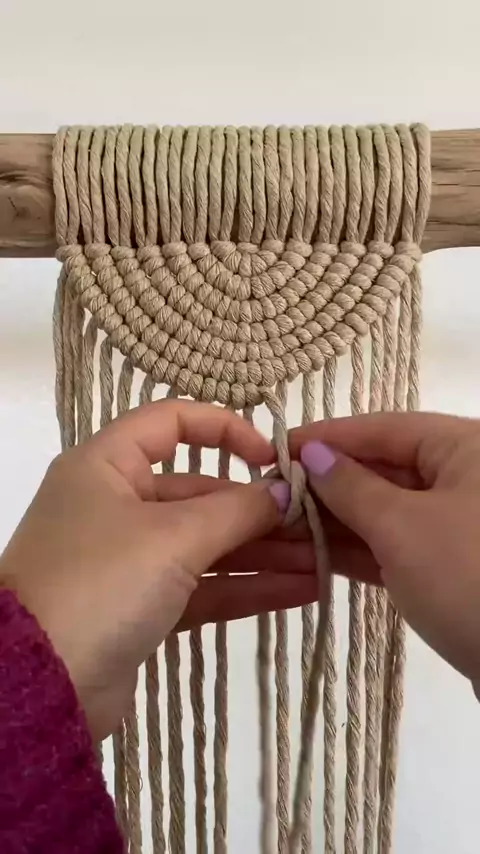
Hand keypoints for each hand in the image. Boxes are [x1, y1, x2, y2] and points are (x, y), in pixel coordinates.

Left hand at [0, 400, 292, 741]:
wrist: (42, 686)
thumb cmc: (101, 582)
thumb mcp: (173, 536)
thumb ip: (238, 510)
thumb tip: (287, 491)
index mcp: (107, 466)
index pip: (170, 422)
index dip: (225, 430)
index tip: (272, 458)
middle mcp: (116, 505)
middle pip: (199, 492)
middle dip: (260, 509)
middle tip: (317, 523)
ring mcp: (129, 559)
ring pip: (207, 544)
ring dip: (263, 552)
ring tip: (323, 561)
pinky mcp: (142, 608)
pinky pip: (203, 586)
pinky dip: (247, 586)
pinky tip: (300, 590)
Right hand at [289, 411, 479, 686]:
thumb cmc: (467, 576)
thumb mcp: (402, 526)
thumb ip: (350, 487)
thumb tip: (313, 455)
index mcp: (465, 448)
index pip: (384, 429)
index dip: (328, 437)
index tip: (276, 449)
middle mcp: (464, 478)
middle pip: (384, 469)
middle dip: (326, 484)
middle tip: (271, 495)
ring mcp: (458, 525)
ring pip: (386, 511)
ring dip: (335, 521)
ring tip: (279, 527)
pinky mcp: (451, 567)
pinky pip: (396, 545)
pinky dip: (357, 551)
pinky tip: (311, 554)